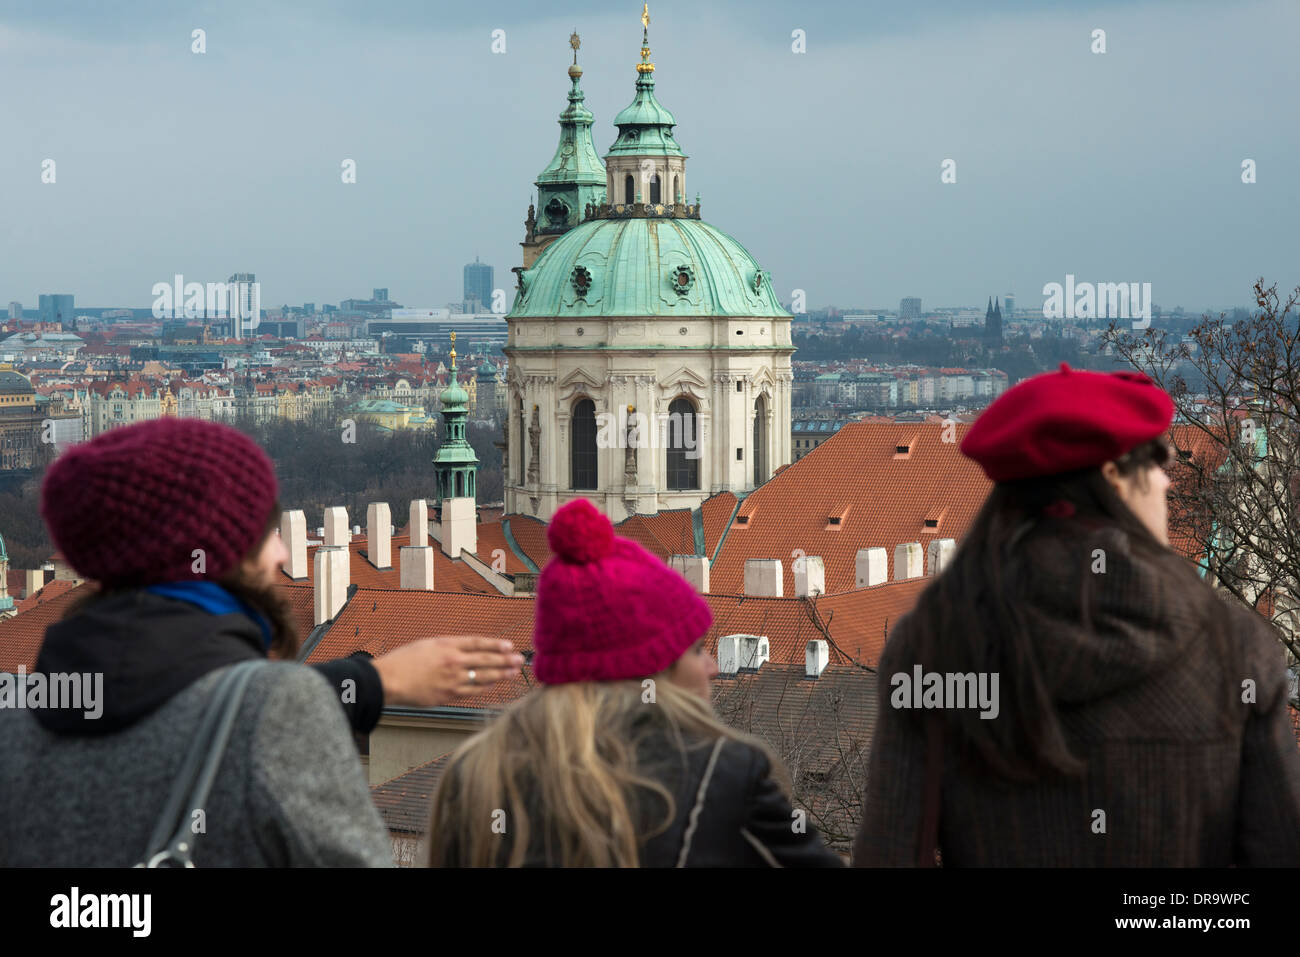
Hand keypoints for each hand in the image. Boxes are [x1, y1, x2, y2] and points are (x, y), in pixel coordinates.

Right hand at [371, 636, 524, 706]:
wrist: (388, 680)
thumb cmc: (404, 660)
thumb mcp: (428, 644)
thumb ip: (449, 647)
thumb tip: (468, 651)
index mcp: (447, 646)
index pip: (478, 643)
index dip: (495, 645)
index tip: (509, 645)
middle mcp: (453, 662)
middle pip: (485, 660)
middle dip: (506, 660)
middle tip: (520, 660)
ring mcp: (452, 680)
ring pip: (483, 677)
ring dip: (501, 675)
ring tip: (514, 672)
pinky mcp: (447, 696)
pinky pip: (471, 692)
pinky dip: (484, 688)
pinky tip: (494, 685)